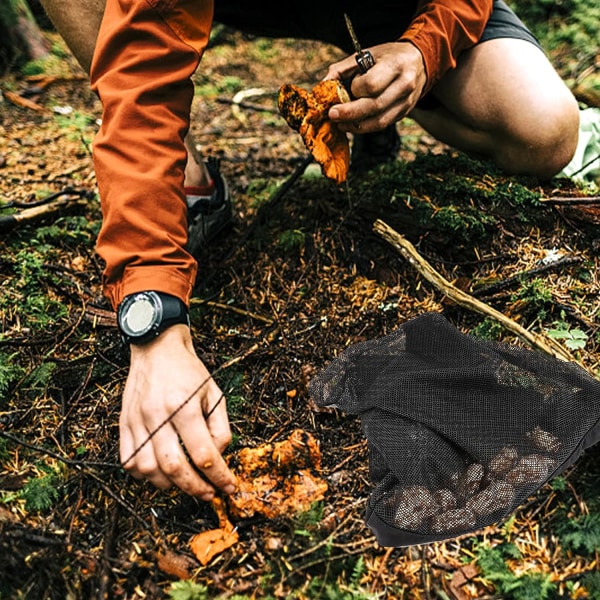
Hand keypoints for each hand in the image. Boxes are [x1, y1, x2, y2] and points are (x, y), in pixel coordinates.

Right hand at [119, 324, 235, 499]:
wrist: (157, 348)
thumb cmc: (189, 371)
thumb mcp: (214, 393)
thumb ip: (220, 427)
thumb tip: (219, 458)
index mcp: (183, 406)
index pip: (203, 454)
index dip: (219, 476)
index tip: (229, 487)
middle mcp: (157, 415)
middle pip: (174, 468)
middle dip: (195, 488)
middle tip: (209, 494)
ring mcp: (136, 420)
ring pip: (149, 470)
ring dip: (169, 485)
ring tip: (186, 484)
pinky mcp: (123, 423)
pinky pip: (128, 461)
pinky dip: (144, 475)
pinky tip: (160, 473)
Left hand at [326, 42, 426, 133]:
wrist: (418, 61)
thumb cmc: (387, 56)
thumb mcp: (366, 54)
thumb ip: (342, 69)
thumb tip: (322, 85)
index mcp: (395, 65)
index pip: (371, 85)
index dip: (355, 89)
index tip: (348, 88)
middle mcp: (404, 85)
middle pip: (374, 106)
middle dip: (349, 113)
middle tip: (332, 115)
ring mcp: (406, 102)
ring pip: (378, 121)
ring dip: (356, 125)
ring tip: (340, 123)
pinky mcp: (403, 113)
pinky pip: (382, 125)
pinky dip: (365, 127)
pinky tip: (352, 125)